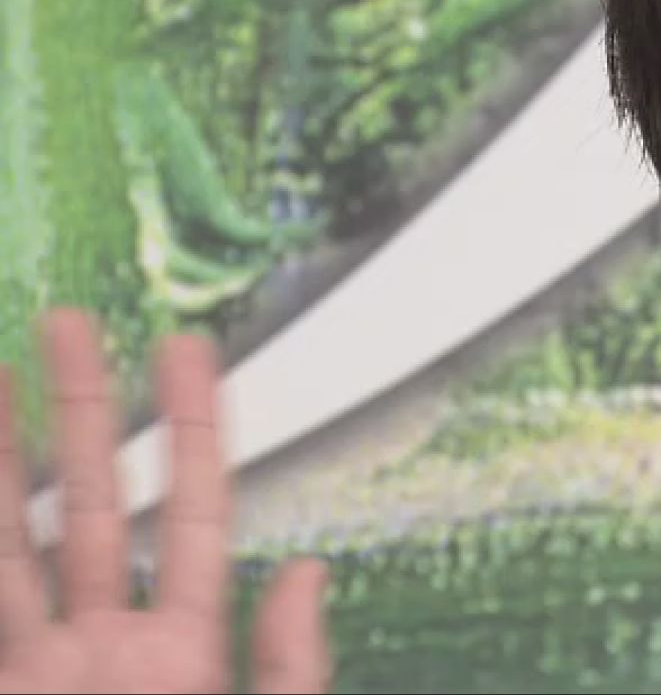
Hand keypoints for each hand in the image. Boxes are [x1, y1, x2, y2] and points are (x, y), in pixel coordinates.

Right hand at [0, 309, 330, 692]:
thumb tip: (308, 572)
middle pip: (92, 499)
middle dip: (81, 410)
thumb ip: (287, 664)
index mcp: (182, 653)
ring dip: (2, 453)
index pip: (192, 512)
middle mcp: (105, 647)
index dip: (191, 427)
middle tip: (70, 322)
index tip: (185, 349)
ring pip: (12, 538)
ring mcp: (40, 663)